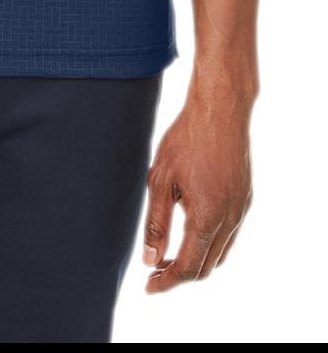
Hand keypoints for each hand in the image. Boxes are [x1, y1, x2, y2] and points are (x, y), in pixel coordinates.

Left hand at [142, 82, 253, 290]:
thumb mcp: (161, 180)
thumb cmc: (185, 139)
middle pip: (206, 266)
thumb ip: (156, 223)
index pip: (187, 268)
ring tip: (171, 253)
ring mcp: (241, 209)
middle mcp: (230, 219)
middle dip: (180, 274)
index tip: (149, 285)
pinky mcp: (246, 198)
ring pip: (220, 252)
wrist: (220, 109)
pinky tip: (192, 229)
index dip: (166, 281)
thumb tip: (150, 259)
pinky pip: (230, 234)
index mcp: (207, 218)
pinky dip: (211, 243)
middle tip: (155, 269)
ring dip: (197, 260)